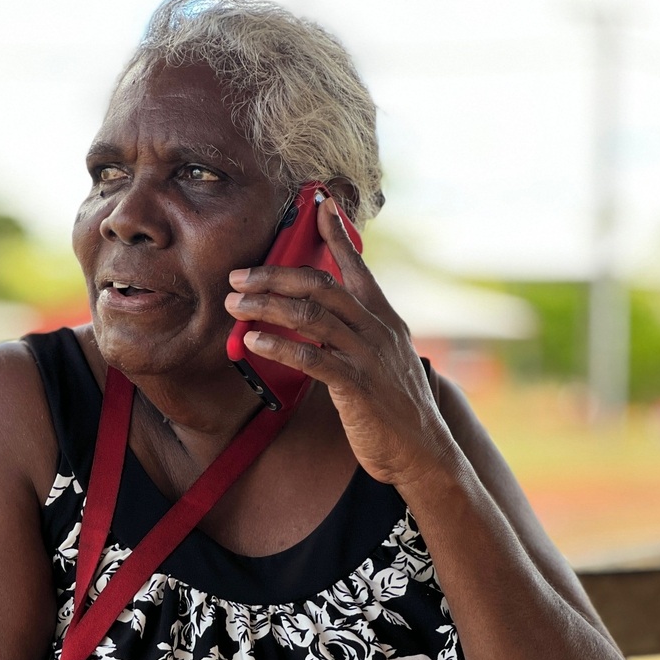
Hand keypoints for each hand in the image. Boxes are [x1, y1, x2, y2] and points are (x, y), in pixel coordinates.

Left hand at [225, 197, 453, 487]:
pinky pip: (312, 359)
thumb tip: (322, 322)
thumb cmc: (395, 409)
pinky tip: (253, 342)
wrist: (424, 452)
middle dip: (275, 276)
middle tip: (238, 276)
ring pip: (312, 317)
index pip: (358, 268)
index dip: (338, 236)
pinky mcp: (357, 387)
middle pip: (321, 286)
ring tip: (235, 305)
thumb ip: (357, 336)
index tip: (320, 207)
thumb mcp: (384, 361)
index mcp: (384, 319)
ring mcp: (368, 356)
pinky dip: (279, 347)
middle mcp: (378, 330)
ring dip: (267, 307)